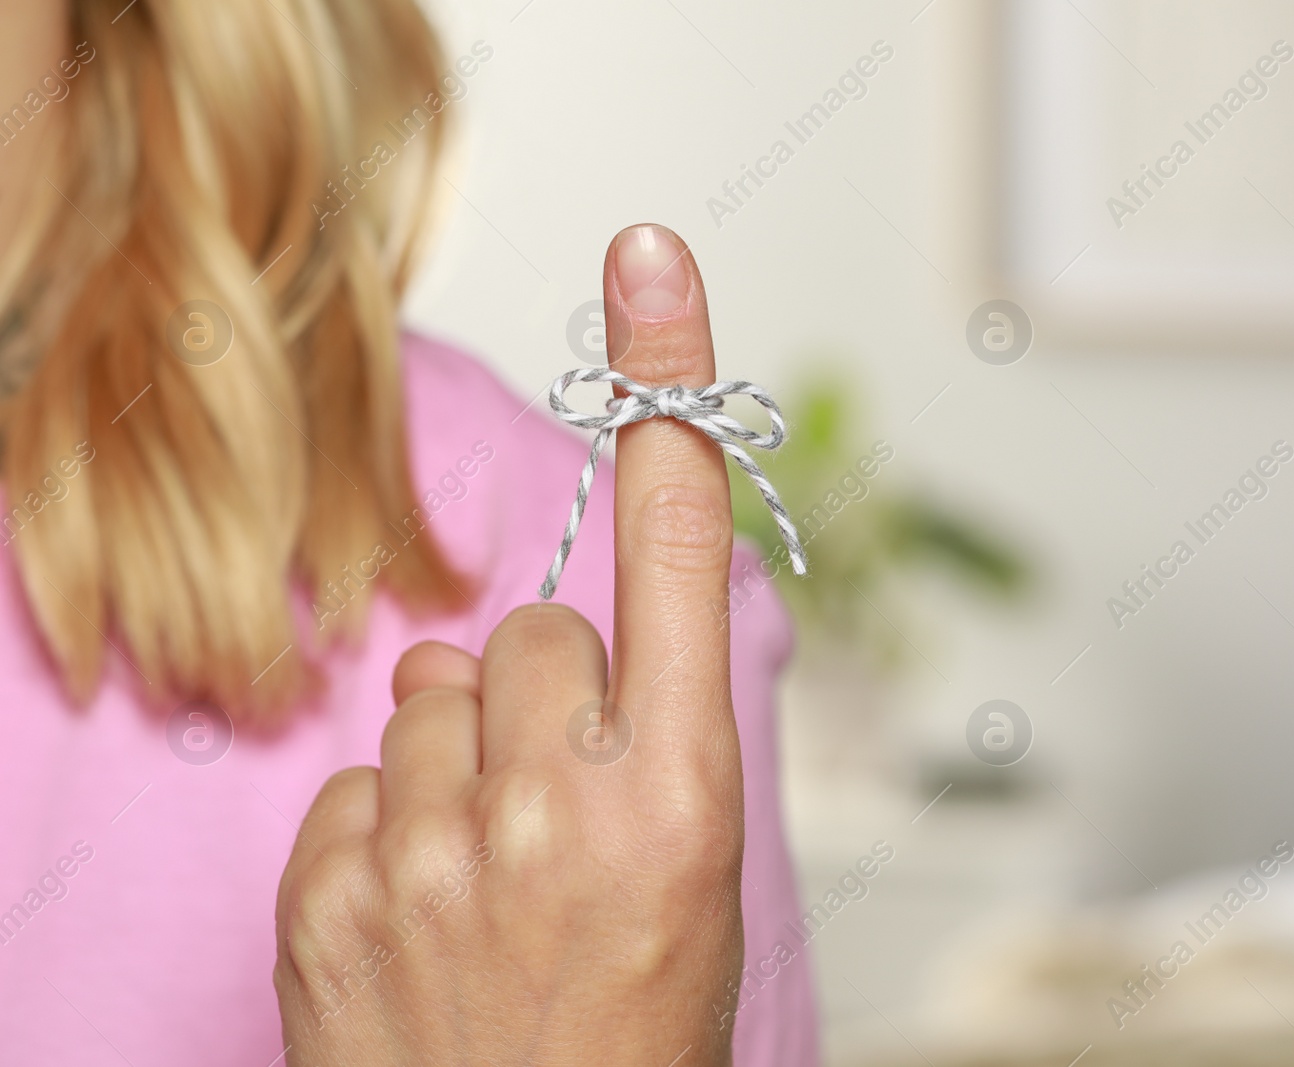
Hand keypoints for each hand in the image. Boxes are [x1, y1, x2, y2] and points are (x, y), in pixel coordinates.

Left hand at [274, 224, 744, 1065]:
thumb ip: (658, 732)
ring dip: (467, 753)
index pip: (675, 547)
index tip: (648, 262)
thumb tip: (554, 641)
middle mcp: (561, 802)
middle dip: (553, 694)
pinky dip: (392, 821)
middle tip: (571, 807)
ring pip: (436, 689)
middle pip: (533, 627)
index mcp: (684, 794)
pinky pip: (357, 773)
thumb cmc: (641, 1031)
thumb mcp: (705, 875)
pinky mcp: (332, 890)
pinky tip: (428, 908)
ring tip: (495, 865)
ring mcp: (433, 848)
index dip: (667, 389)